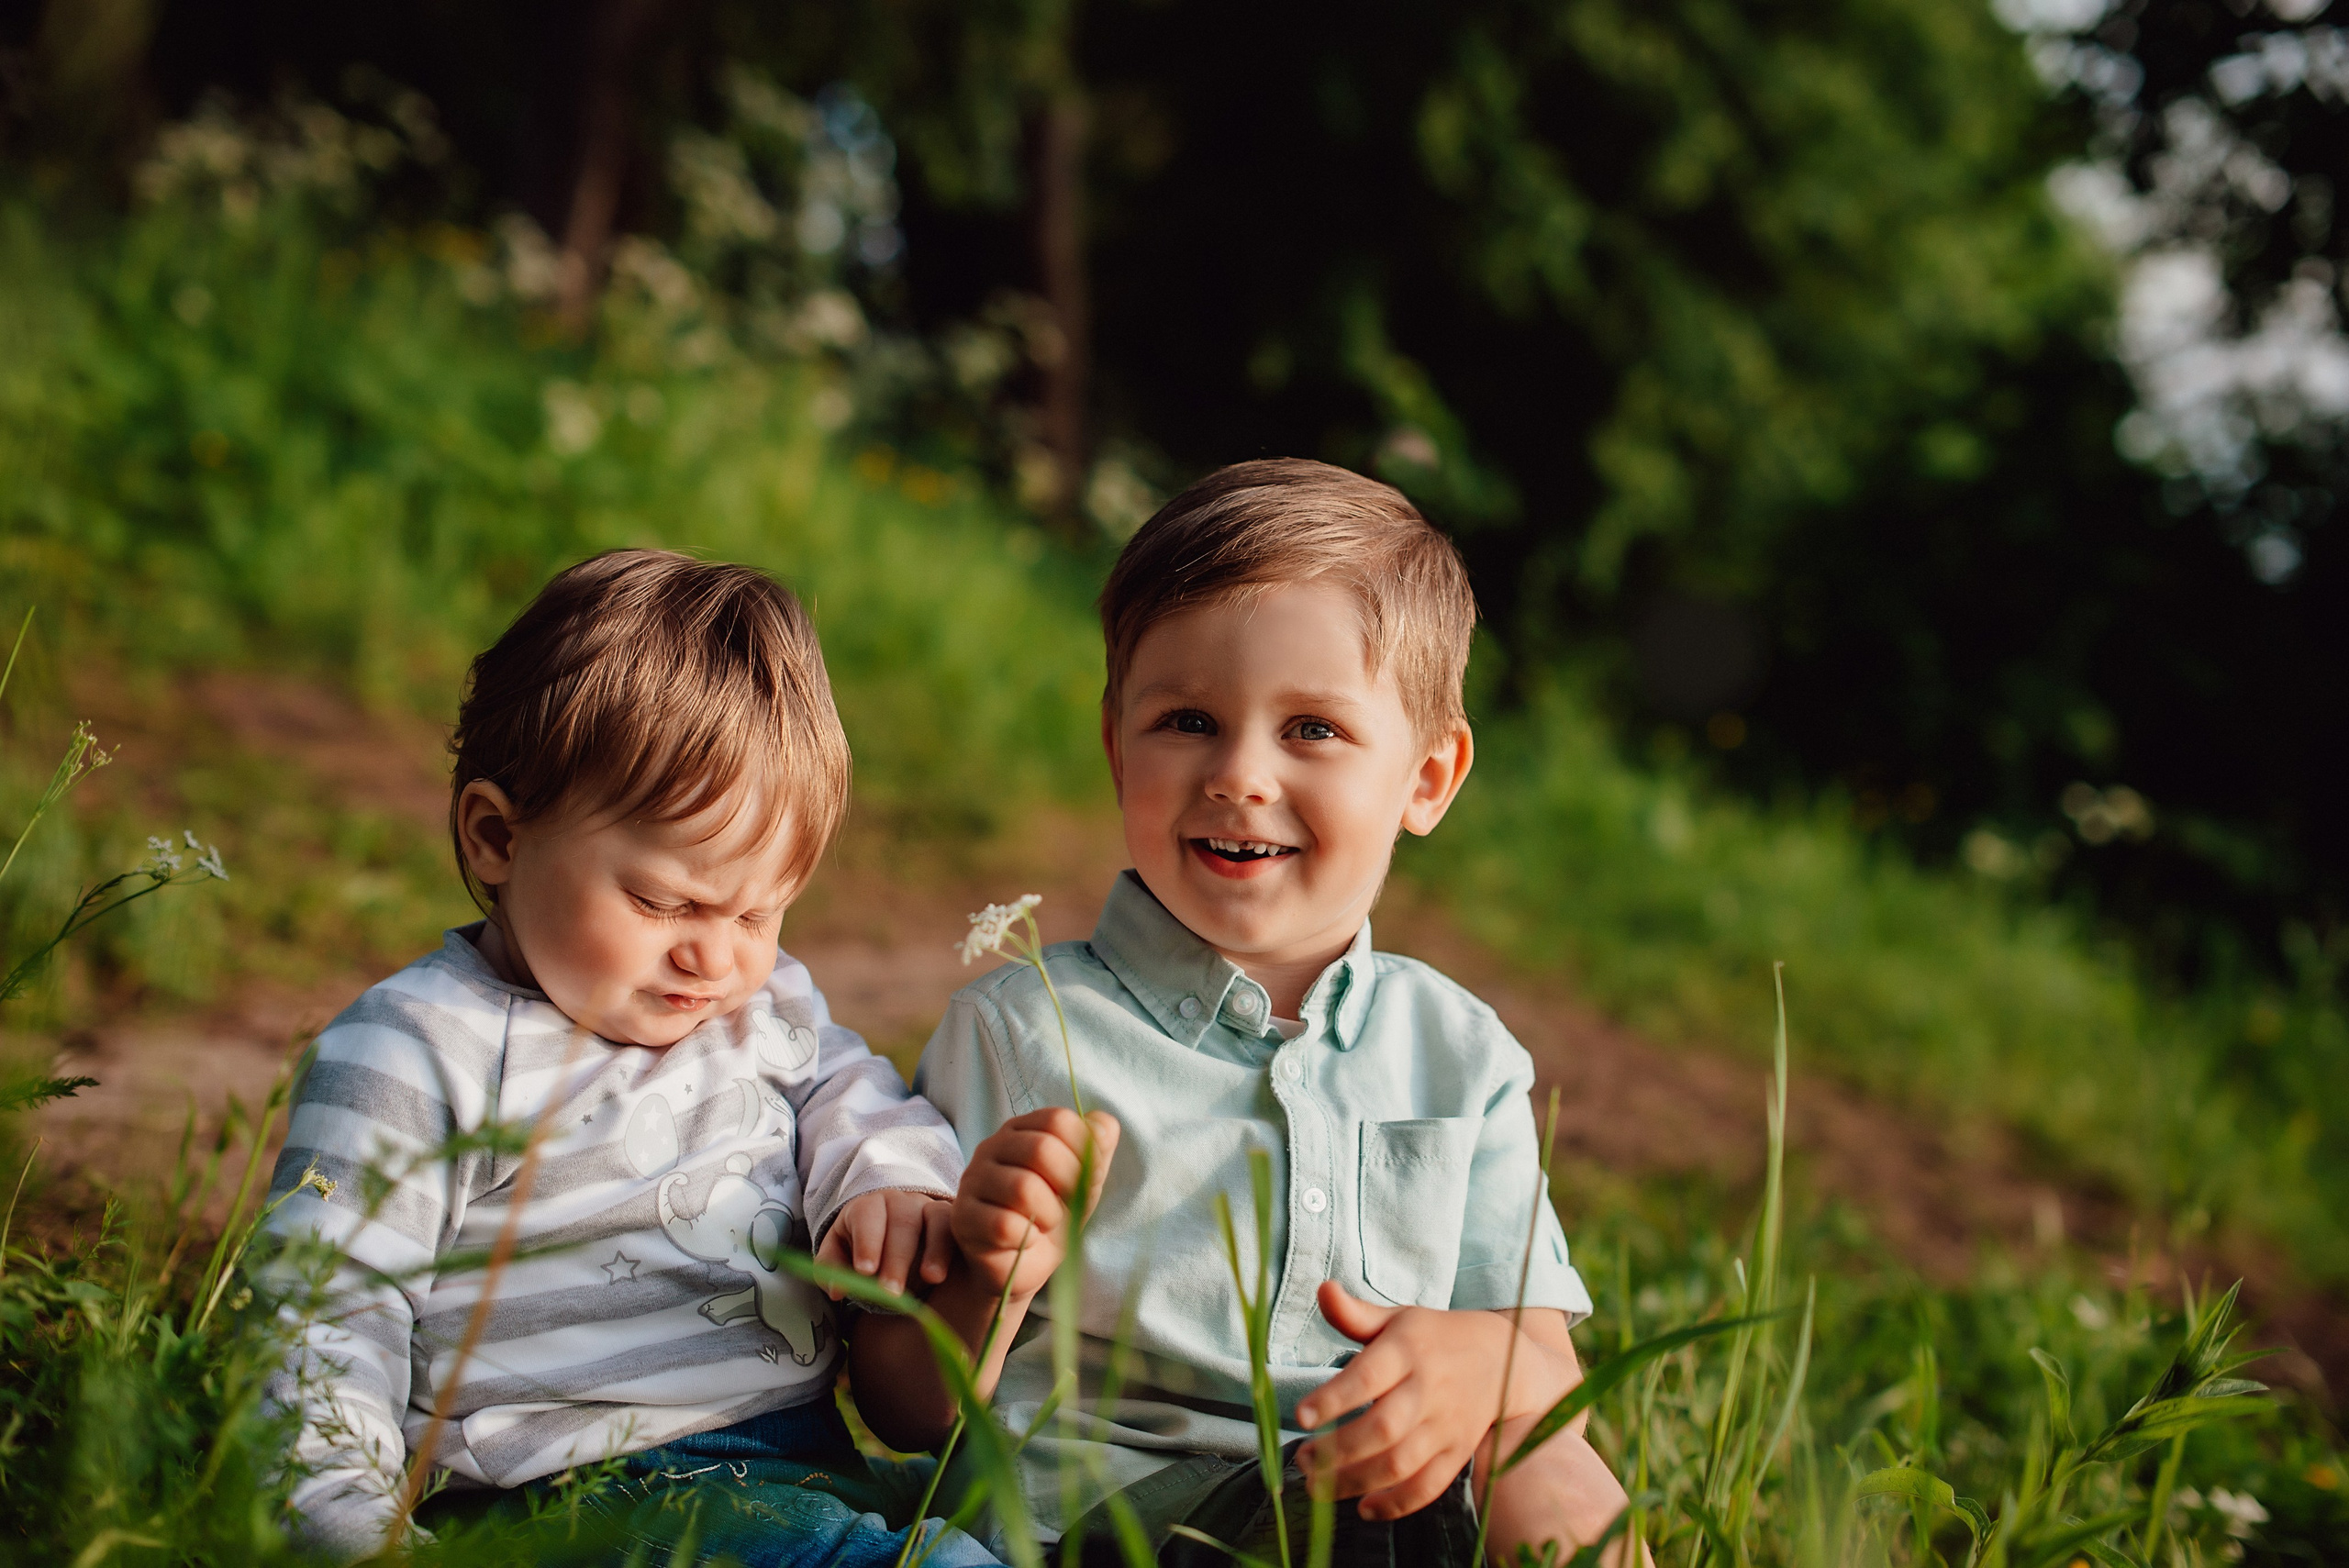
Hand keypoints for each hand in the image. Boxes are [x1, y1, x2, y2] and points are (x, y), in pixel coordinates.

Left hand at [814, 1188, 953, 1299]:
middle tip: (891, 1293)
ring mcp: (930, 1207)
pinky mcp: (954, 1220)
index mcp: (868, 1206)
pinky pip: (960, 1227)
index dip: (867, 1242)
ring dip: (935, 1250)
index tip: (865, 1271)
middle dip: (897, 1258)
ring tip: (931, 1279)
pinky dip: (957, 1247)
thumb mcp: (841, 1255)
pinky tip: (953, 1272)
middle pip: (902, 1222)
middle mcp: (901, 1201)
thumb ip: (832, 1269)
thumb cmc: (863, 1249)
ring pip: (936, 1219)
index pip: (867, 1216)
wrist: (891, 1236)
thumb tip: (836, 1289)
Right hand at [951, 1107, 1119, 1299]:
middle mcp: (992, 1146)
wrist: (1022, 1263)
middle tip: (1066, 1205)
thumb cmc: (1052, 1214)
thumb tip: (1104, 1125)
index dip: (1084, 1151)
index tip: (1084, 1178)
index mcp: (1022, 1130)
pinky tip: (1025, 1240)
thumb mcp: (1083, 1181)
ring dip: (1049, 1214)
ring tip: (1046, 1224)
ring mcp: (973, 1180)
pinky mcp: (964, 1217)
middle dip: (1068, 1184)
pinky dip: (1027, 1238)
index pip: (1058, 1120)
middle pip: (1041, 1149)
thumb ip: (1097, 1149)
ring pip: (1023, 1188)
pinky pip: (1004, 1225)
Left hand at [1293, 1283, 1579, 1520]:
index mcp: (1408, 1350)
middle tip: (1302, 1461)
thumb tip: (1322, 1289)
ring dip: (1356, 1481)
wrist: (1503, 1362)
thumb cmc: (1434, 1338)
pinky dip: (1396, 1504)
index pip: (1368, 1376)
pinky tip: (1364, 1508)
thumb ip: (1355, 1314)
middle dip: (1338, 1451)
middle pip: (1383, 1428)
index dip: (1334, 1398)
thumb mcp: (1398, 1319)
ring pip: (1400, 1463)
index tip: (1301, 1416)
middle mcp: (1427, 1390)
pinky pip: (1428, 1486)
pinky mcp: (1457, 1454)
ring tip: (1317, 1488)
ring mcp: (1445, 1426)